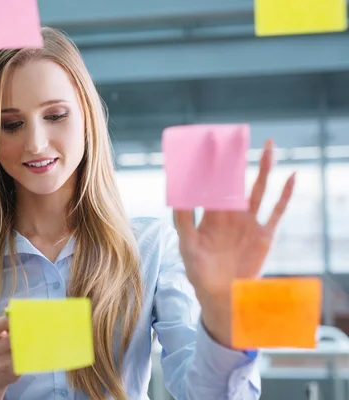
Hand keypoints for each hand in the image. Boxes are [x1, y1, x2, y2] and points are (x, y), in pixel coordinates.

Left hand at [173, 139, 295, 345]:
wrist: (219, 294)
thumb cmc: (198, 270)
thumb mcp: (187, 244)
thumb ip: (183, 219)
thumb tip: (176, 194)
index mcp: (210, 213)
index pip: (211, 183)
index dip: (210, 164)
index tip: (208, 142)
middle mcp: (231, 213)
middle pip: (236, 180)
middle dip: (237, 159)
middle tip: (236, 134)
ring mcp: (249, 222)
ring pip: (258, 189)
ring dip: (264, 169)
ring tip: (269, 145)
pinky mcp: (264, 234)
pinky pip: (276, 211)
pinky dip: (284, 195)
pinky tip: (292, 177)